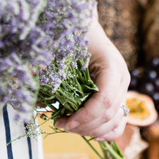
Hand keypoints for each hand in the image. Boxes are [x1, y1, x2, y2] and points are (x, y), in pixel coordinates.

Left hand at [54, 19, 129, 141]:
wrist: (85, 26)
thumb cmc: (71, 35)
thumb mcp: (62, 49)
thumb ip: (51, 71)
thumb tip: (35, 96)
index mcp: (112, 65)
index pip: (105, 99)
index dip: (86, 116)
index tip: (65, 123)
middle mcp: (122, 78)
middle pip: (109, 114)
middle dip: (84, 126)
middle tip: (60, 124)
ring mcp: (123, 88)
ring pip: (115, 121)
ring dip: (91, 131)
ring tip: (68, 126)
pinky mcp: (119, 95)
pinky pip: (118, 121)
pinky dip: (104, 131)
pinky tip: (87, 132)